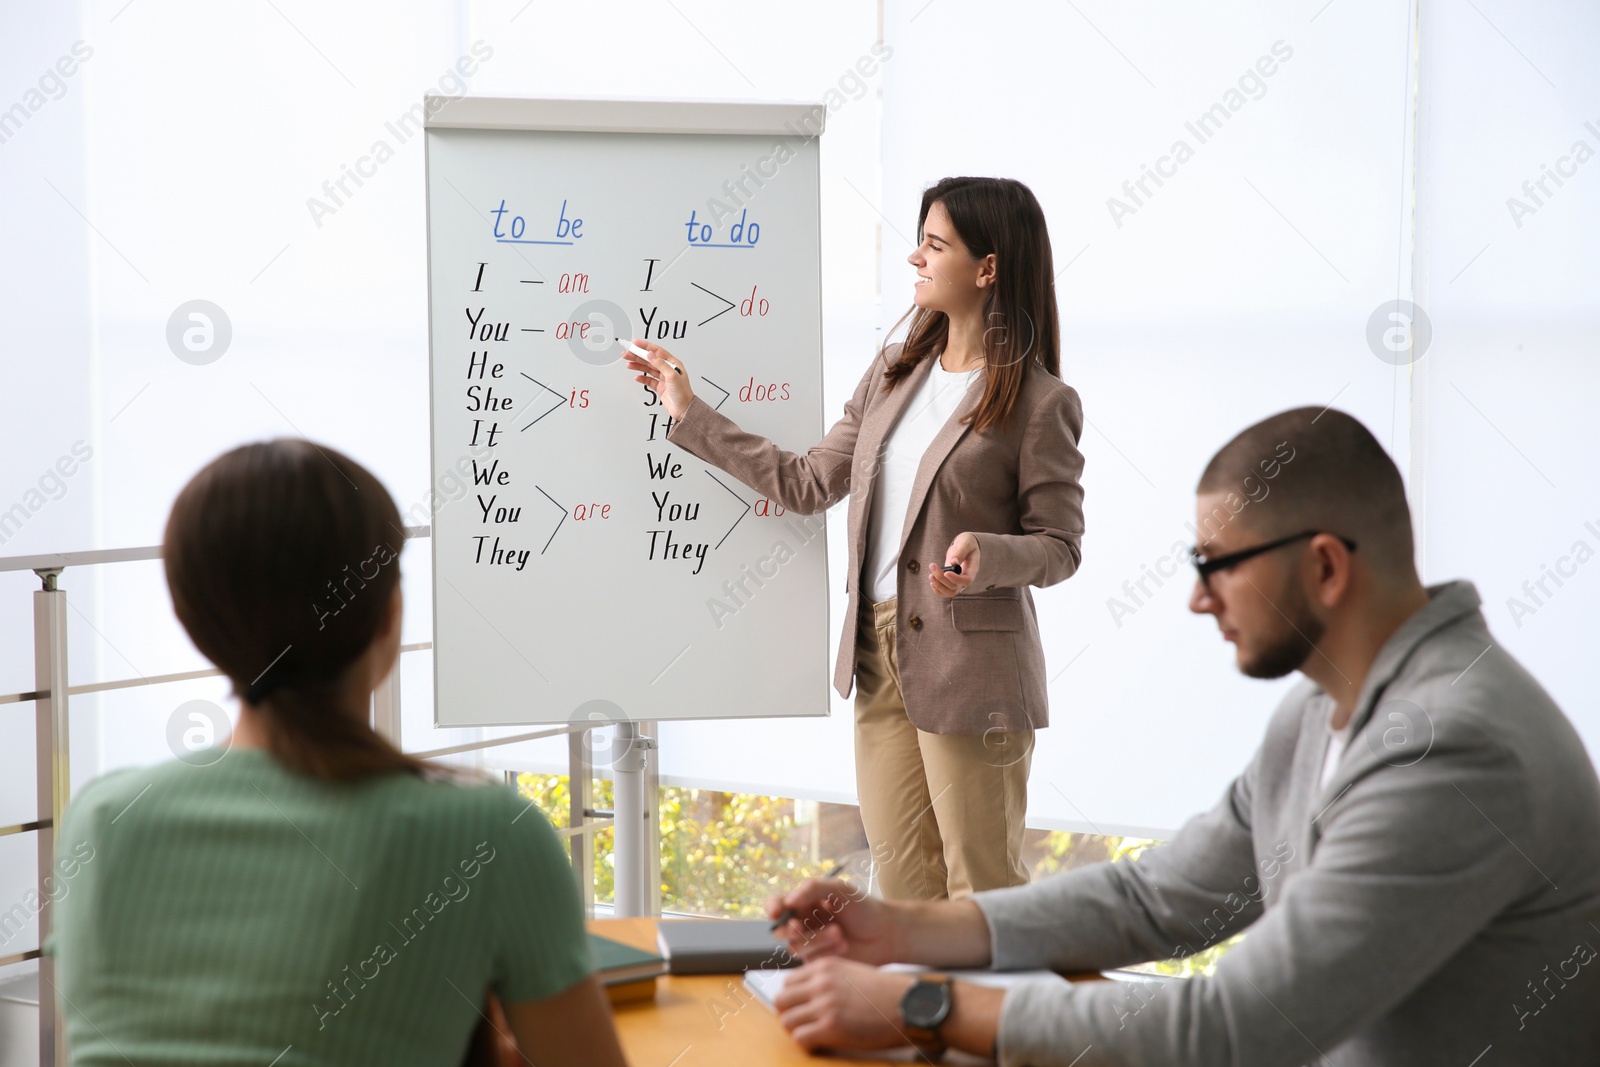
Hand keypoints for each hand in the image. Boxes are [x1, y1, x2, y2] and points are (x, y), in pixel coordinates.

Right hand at [620, 339, 694, 419]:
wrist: (684, 409)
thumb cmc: (683, 393)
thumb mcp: (672, 376)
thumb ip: (661, 364)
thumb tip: (651, 355)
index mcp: (673, 363)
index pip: (657, 351)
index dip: (645, 346)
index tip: (635, 343)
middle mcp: (668, 369)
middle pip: (650, 359)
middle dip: (638, 355)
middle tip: (627, 353)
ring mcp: (663, 378)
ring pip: (648, 369)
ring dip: (638, 365)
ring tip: (629, 363)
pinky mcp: (660, 387)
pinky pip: (648, 380)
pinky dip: (642, 378)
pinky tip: (637, 377)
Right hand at [765, 877, 899, 963]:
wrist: (886, 933)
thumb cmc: (864, 907)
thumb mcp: (841, 890)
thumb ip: (814, 888)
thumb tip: (789, 900)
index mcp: (805, 902)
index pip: (778, 904)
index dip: (773, 907)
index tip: (776, 911)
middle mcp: (803, 923)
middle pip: (781, 929)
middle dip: (788, 929)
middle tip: (798, 927)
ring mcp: (810, 943)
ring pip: (795, 946)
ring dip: (815, 939)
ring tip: (839, 933)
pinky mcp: (819, 961)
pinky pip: (810, 960)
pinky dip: (825, 952)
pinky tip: (843, 946)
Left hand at [774, 957, 916, 1053]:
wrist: (908, 1004)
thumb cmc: (885, 992)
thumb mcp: (851, 972)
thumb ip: (827, 979)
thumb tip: (807, 995)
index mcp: (824, 966)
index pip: (788, 982)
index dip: (793, 999)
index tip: (802, 1008)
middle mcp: (820, 983)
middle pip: (781, 1001)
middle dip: (789, 1014)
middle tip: (804, 1023)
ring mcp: (824, 1004)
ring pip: (786, 1021)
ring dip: (797, 1030)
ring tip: (813, 1034)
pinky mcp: (831, 1027)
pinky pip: (800, 1038)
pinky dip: (807, 1044)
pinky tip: (820, 1043)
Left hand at [930, 532, 979, 596]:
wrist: (965, 546)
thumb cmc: (967, 543)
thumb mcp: (966, 543)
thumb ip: (960, 552)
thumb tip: (953, 562)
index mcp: (972, 569)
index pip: (967, 580)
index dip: (956, 579)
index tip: (946, 572)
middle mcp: (966, 578)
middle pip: (955, 587)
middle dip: (942, 578)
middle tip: (932, 566)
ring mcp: (958, 581)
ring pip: (950, 592)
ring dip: (938, 586)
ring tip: (931, 575)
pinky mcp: (951, 581)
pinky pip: (945, 591)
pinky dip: (937, 589)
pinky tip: (932, 579)